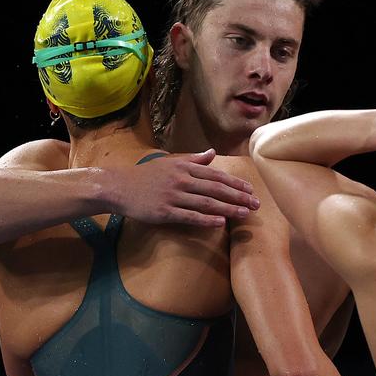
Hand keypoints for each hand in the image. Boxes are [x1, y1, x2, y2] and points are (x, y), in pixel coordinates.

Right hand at [111, 149, 259, 225]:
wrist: (119, 186)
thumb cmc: (146, 176)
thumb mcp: (170, 163)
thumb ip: (193, 159)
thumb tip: (212, 153)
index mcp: (184, 167)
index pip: (216, 175)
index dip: (235, 183)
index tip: (251, 190)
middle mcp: (181, 180)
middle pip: (216, 189)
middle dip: (238, 197)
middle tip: (256, 204)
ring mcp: (173, 196)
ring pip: (206, 203)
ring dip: (228, 208)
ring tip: (245, 214)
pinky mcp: (165, 212)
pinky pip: (189, 216)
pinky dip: (206, 220)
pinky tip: (220, 223)